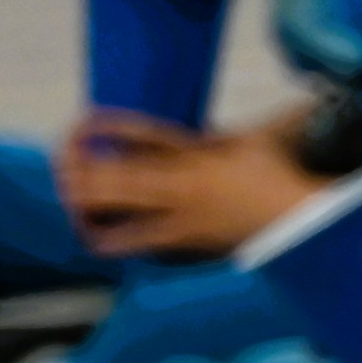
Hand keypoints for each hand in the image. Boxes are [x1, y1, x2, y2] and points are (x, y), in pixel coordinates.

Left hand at [53, 119, 316, 261]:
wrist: (299, 218)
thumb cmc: (277, 177)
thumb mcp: (250, 141)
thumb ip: (218, 135)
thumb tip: (205, 125)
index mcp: (194, 151)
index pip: (144, 134)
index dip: (110, 126)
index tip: (83, 121)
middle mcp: (181, 179)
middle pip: (117, 170)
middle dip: (82, 166)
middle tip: (62, 161)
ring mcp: (179, 210)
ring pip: (120, 203)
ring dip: (86, 199)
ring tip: (67, 196)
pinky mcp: (183, 238)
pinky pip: (138, 240)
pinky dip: (111, 238)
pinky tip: (91, 235)